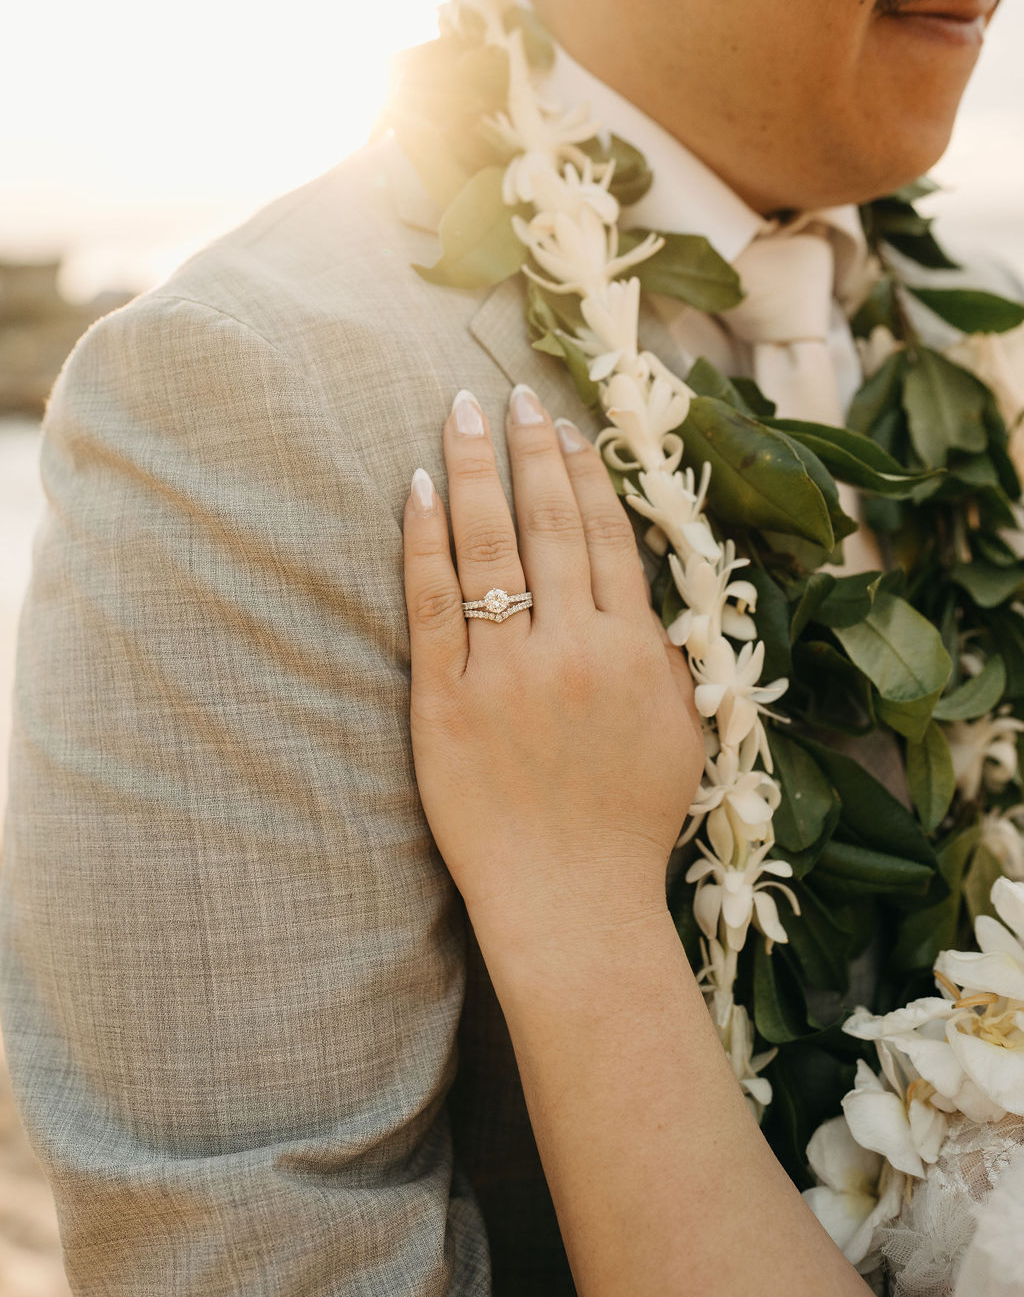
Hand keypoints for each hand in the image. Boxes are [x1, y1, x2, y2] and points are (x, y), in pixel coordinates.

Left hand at [402, 383, 703, 949]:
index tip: (570, 428)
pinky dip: (422, 540)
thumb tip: (639, 589)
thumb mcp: (679, 733)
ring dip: (474, 469)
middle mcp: (573, 647)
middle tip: (517, 394)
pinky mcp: (445, 701)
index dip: (588, 475)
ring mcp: (506, 672)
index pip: (608, 537)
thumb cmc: (629, 825)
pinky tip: (415, 488)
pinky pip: (431, 602)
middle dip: (532, 450)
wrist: (572, 902)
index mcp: (634, 651)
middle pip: (550, 523)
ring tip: (463, 413)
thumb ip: (662, 654)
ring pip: (489, 545)